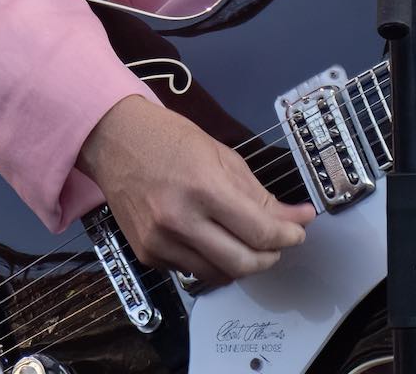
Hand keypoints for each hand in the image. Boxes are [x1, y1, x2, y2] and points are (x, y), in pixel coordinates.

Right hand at [77, 93, 315, 281]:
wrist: (116, 140)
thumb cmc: (172, 140)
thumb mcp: (224, 157)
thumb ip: (260, 195)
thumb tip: (296, 219)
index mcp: (205, 188)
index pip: (259, 232)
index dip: (288, 237)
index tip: (299, 232)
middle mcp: (180, 220)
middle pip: (241, 264)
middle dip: (269, 258)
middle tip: (278, 245)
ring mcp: (160, 242)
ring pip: (218, 275)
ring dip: (242, 264)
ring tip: (249, 244)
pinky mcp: (147, 254)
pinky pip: (191, 271)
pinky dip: (211, 262)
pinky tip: (214, 242)